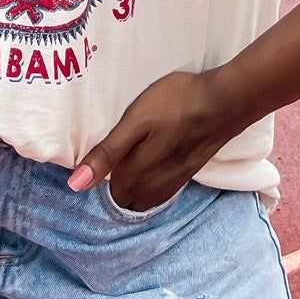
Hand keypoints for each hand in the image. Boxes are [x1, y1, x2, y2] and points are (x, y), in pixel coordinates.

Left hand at [67, 69, 235, 211]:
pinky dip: (151, 181)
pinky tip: (153, 160)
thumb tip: (75, 185)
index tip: (102, 152)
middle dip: (116, 181)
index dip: (100, 173)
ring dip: (134, 183)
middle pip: (124, 196)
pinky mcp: (187, 175)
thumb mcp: (134, 122)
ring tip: (131, 155)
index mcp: (134, 178)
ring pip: (143, 196)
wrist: (224, 102)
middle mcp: (153, 190)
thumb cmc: (175, 105)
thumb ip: (106, 154)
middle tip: (116, 151)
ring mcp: (172, 184)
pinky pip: (160, 190)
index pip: (106, 191)